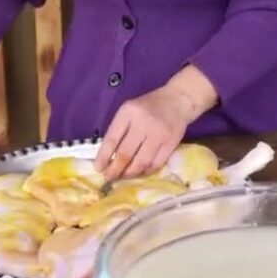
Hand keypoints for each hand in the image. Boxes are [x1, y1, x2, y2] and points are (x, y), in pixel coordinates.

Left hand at [95, 66, 217, 180]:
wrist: (178, 100)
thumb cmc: (149, 106)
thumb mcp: (129, 110)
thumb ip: (119, 129)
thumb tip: (107, 157)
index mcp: (128, 112)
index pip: (112, 139)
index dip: (103, 157)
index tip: (99, 169)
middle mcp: (143, 123)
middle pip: (125, 154)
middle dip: (115, 170)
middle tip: (109, 177)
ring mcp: (158, 134)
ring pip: (140, 162)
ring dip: (130, 173)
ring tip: (124, 176)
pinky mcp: (171, 143)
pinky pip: (156, 163)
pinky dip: (146, 171)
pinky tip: (140, 171)